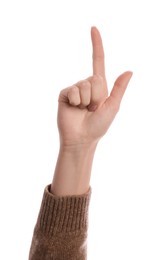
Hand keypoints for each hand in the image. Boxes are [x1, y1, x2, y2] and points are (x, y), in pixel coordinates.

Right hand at [57, 27, 132, 147]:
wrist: (81, 138)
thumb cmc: (98, 126)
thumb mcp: (113, 106)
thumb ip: (119, 88)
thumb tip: (129, 70)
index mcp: (99, 87)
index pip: (98, 61)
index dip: (96, 45)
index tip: (93, 28)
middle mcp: (87, 85)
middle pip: (95, 77)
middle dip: (97, 95)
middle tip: (92, 108)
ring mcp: (75, 89)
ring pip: (84, 84)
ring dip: (86, 101)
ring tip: (83, 110)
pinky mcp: (65, 94)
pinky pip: (72, 90)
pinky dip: (75, 101)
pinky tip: (74, 109)